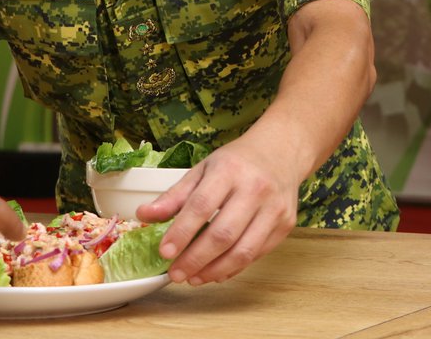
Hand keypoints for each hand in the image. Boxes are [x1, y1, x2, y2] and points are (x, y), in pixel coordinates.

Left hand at [135, 134, 299, 285]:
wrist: (281, 152)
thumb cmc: (238, 162)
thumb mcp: (203, 169)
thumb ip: (175, 195)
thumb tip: (144, 215)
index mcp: (230, 170)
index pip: (202, 205)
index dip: (181, 232)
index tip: (164, 252)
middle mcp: (255, 188)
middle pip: (223, 233)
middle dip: (195, 259)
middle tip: (175, 273)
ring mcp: (274, 208)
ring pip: (243, 250)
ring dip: (214, 270)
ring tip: (194, 277)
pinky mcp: (286, 225)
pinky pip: (257, 254)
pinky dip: (234, 268)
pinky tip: (216, 271)